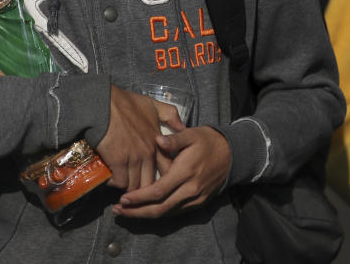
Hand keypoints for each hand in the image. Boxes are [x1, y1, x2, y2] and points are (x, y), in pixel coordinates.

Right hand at [96, 86, 165, 191]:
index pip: (167, 168)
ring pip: (136, 185)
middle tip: (137, 191)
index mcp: (157, 142)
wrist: (103, 104)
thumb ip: (169, 115)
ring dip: (130, 188)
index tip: (157, 183)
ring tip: (124, 186)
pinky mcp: (118, 162)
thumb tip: (182, 126)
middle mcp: (148, 152)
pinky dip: (116, 184)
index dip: (163, 179)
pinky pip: (120, 182)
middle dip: (145, 189)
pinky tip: (111, 180)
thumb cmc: (125, 103)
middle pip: (151, 183)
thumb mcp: (152, 104)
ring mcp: (134, 158)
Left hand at [112, 126, 230, 217]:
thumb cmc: (208, 141)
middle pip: (160, 208)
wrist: (232, 154)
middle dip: (137, 212)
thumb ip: (174, 138)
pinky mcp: (198, 203)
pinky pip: (176, 212)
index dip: (139, 197)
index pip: (159, 191)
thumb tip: (157, 139)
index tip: (123, 198)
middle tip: (118, 211)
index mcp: (186, 172)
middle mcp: (190, 189)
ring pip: (167, 214)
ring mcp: (195, 199)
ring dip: (145, 215)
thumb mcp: (191, 134)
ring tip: (127, 212)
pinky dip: (159, 213)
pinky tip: (146, 210)